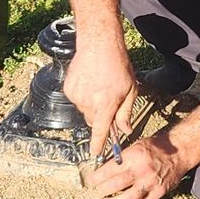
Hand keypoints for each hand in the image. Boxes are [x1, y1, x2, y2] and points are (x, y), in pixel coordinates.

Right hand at [61, 34, 137, 157]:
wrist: (98, 44)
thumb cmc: (118, 65)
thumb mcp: (130, 89)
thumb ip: (126, 112)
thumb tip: (125, 130)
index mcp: (106, 104)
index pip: (101, 130)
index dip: (98, 144)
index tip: (95, 153)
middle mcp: (89, 102)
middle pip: (93, 121)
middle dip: (100, 117)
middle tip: (107, 102)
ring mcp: (77, 96)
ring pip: (85, 110)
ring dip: (92, 106)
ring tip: (99, 87)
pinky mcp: (69, 89)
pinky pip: (77, 100)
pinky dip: (83, 96)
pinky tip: (89, 82)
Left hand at [88, 131, 187, 198]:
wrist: (179, 151)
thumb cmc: (155, 148)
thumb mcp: (136, 146)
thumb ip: (121, 159)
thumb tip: (103, 170)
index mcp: (134, 156)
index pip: (110, 170)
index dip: (97, 177)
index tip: (90, 181)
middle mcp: (142, 170)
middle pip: (116, 185)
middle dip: (102, 191)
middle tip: (96, 192)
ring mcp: (151, 183)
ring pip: (128, 198)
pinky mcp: (159, 192)